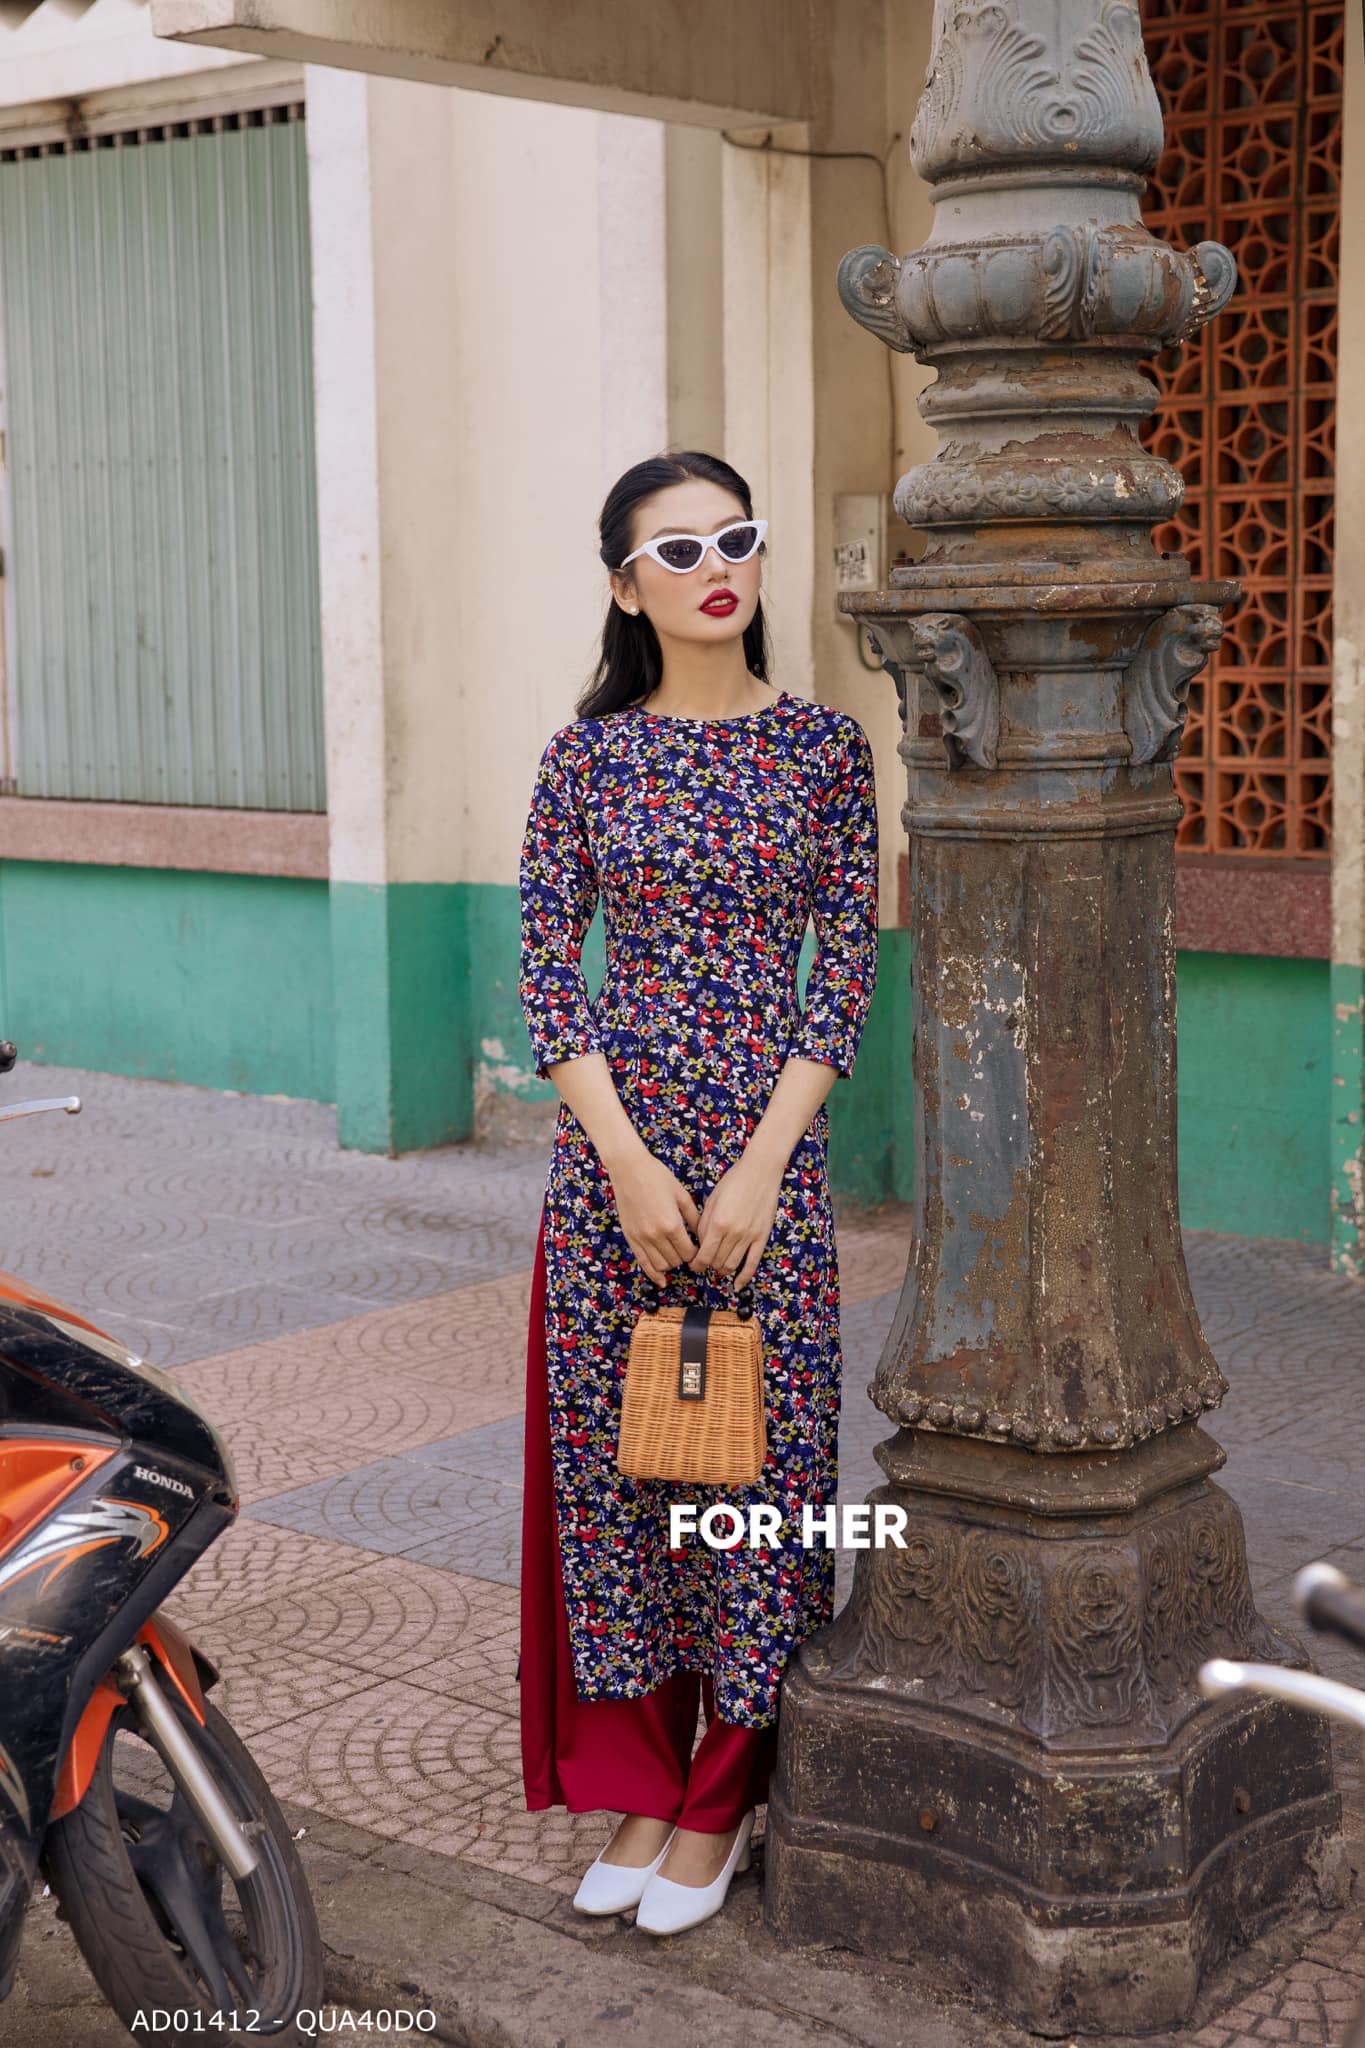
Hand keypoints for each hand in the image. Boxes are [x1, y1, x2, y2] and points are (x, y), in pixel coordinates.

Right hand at [608, 1148, 701, 1286]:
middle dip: (684, 1258)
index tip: (698, 1248)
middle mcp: (656, 1235)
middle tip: (687, 1250)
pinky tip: (661, 1281)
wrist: (629, 1169)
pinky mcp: (630, 1238)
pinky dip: (653, 1275)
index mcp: (672, 1224)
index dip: (696, 1253)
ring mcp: (641, 1238)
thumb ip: (694, 1218)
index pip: (689, 1252)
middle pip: (676, 1261)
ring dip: (671, 1264)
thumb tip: (703, 1235)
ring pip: (661, 1265)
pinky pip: (643, 1263)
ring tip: (675, 1255)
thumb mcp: (682, 1195)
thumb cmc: (658, 1177)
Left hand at [684, 1154, 781, 1289]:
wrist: (760, 1172)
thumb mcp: (712, 1201)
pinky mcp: (762, 1237)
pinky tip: (738, 1286)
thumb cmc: (733, 1182)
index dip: (696, 1264)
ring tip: (718, 1267)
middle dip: (708, 1266)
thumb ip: (704, 1224)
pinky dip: (744, 1277)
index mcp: (717, 1224)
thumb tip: (700, 1244)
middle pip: (716, 1262)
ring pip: (732, 1265)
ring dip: (722, 1270)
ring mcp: (749, 1237)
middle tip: (704, 1264)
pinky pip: (753, 1263)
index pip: (703, 1255)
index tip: (693, 1265)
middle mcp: (733, 1234)